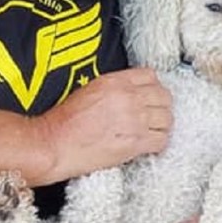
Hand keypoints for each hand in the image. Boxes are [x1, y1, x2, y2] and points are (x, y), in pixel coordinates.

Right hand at [36, 68, 171, 180]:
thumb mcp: (88, 90)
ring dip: (163, 126)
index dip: (154, 88)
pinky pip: (162, 140)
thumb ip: (113, 89)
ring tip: (154, 132)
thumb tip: (128, 95)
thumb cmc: (63, 122)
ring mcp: (134, 120)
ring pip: (167, 119)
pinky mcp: (135, 142)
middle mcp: (128, 98)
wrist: (54, 143)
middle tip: (156, 116)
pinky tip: (151, 146)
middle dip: (162, 107)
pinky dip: (159, 144)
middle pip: (164, 97)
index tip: (152, 97)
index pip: (150, 76)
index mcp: (115, 82)